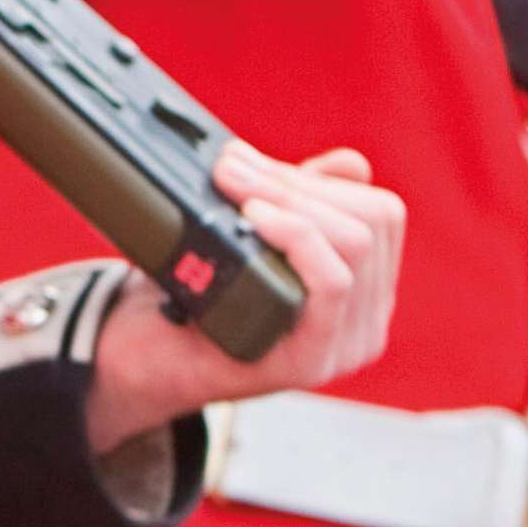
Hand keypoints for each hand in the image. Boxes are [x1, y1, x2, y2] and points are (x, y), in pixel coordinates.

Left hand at [86, 147, 408, 446]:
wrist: (146, 357)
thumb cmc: (200, 295)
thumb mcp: (261, 237)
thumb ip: (307, 201)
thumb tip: (352, 164)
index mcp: (365, 290)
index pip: (382, 215)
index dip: (324, 178)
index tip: (257, 162)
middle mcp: (365, 323)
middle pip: (372, 223)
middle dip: (296, 183)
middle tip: (232, 168)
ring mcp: (342, 347)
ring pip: (355, 245)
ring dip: (289, 199)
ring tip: (234, 185)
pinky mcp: (310, 364)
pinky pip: (333, 283)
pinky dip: (295, 235)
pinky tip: (254, 219)